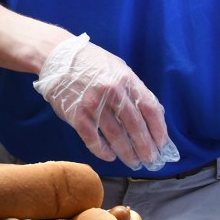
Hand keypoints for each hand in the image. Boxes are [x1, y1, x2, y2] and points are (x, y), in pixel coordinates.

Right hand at [33, 33, 178, 171]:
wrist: (56, 57)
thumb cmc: (89, 62)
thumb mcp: (117, 68)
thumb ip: (133, 88)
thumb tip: (150, 113)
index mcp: (126, 79)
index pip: (150, 108)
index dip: (158, 129)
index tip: (162, 143)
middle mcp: (112, 92)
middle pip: (135, 126)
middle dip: (145, 146)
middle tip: (151, 160)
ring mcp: (93, 105)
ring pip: (116, 136)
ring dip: (127, 153)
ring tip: (133, 162)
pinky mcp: (76, 115)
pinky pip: (93, 139)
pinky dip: (103, 151)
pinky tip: (110, 156)